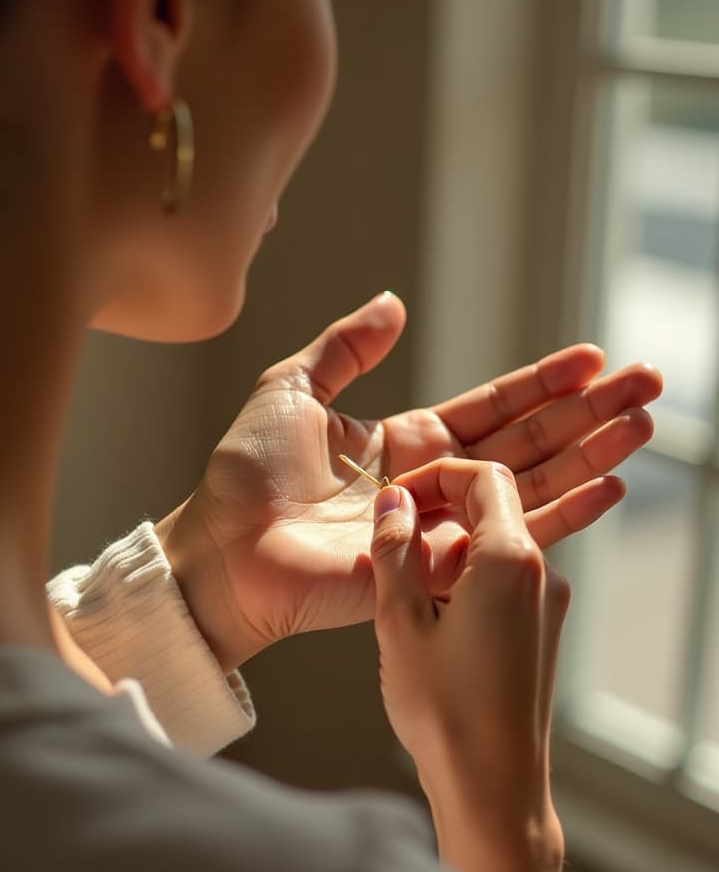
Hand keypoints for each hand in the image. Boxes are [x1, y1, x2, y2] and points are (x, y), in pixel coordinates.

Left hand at [156, 293, 661, 671]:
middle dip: (588, 413)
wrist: (225, 547)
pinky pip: (511, 539)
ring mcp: (442, 527)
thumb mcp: (292, 389)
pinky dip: (564, 514)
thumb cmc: (247, 473)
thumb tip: (393, 303)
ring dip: (590, 454)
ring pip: (533, 485)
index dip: (542, 382)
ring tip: (643, 425)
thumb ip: (346, 348)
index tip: (592, 359)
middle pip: (528, 441)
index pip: (492, 406)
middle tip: (647, 384)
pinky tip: (608, 485)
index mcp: (406, 441)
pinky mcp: (441, 568)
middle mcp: (435, 483)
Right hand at [370, 460, 566, 871]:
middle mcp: (542, 573)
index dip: (435, 475)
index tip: (396, 498)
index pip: (484, 477)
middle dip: (438, 508)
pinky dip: (465, 576)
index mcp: (511, 559)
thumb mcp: (400, 620)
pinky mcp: (542, 630)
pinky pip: (504, 580)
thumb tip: (392, 502)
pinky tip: (428, 612)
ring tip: (401, 581)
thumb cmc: (444, 710)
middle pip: (492, 508)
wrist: (493, 788)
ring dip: (448, 546)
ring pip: (495, 545)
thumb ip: (394, 550)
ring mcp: (548, 604)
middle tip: (390, 533)